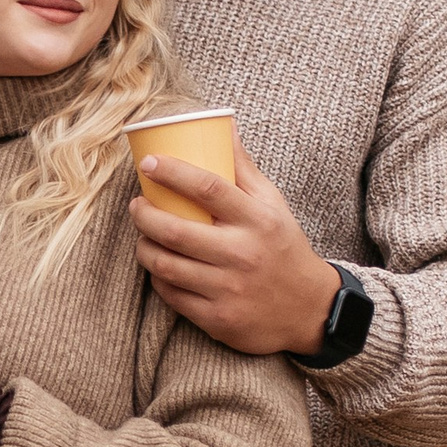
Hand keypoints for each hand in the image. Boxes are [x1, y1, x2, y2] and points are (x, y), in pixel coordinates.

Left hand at [128, 132, 341, 357]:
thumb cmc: (283, 248)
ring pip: (166, 266)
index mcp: (257, 220)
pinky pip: (172, 296)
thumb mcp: (273, 206)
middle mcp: (242, 254)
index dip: (173, 172)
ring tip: (142, 235)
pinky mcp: (217, 319)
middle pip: (176, 230)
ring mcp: (228, 289)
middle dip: (145, 214)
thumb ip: (245, 170)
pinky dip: (157, 279)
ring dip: (144, 248)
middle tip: (136, 204)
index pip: (209, 188)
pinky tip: (156, 266)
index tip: (148, 163)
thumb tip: (223, 126)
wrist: (309, 311)